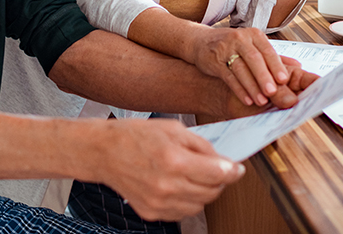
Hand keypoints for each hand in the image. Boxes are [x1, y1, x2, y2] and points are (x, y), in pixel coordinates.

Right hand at [94, 118, 244, 221]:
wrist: (104, 152)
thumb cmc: (136, 136)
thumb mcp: (173, 129)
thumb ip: (201, 146)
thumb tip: (222, 160)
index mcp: (174, 160)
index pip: (218, 173)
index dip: (233, 171)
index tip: (237, 169)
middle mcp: (167, 185)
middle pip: (211, 192)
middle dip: (220, 180)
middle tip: (217, 170)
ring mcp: (159, 202)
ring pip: (199, 205)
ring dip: (204, 192)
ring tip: (193, 176)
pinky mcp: (151, 212)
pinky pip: (182, 212)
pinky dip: (187, 200)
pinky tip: (179, 185)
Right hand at [190, 26, 290, 106]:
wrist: (201, 41)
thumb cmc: (232, 45)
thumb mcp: (253, 45)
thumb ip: (274, 56)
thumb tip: (298, 65)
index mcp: (254, 35)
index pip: (267, 50)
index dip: (276, 65)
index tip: (284, 80)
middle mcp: (240, 39)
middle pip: (254, 59)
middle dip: (264, 77)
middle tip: (273, 92)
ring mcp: (225, 49)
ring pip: (241, 69)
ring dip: (252, 86)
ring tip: (261, 101)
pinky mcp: (214, 61)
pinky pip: (228, 77)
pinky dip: (238, 89)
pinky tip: (246, 99)